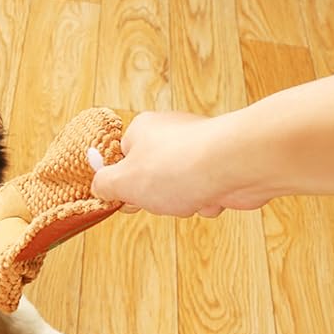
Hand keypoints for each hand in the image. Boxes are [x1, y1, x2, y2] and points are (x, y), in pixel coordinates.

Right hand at [91, 111, 228, 216]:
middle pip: (152, 178)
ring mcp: (198, 149)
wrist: (235, 163)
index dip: (123, 184)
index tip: (126, 198)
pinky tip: (212, 196)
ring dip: (184, 203)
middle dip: (157, 197)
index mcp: (142, 130)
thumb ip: (104, 185)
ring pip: (180, 190)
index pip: (122, 160)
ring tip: (191, 195)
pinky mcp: (221, 164)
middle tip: (160, 197)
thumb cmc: (177, 168)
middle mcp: (170, 134)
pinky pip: (205, 192)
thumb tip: (98, 188)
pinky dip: (208, 200)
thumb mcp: (124, 182)